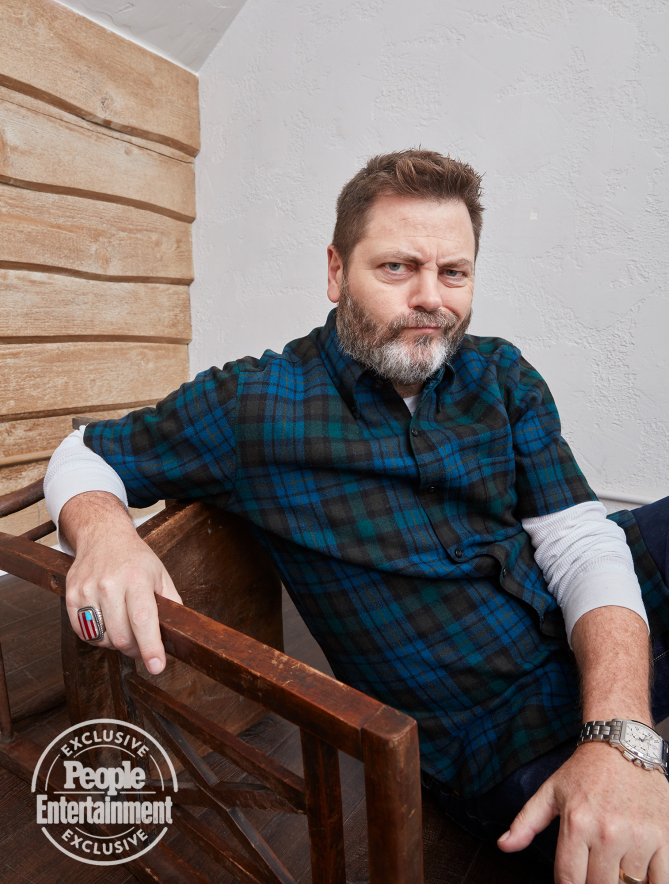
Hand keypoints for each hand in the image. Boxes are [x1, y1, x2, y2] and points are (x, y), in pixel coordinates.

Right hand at [62, 493, 182, 673]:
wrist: (103, 536)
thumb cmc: (135, 558)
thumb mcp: (160, 574)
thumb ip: (171, 602)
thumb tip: (180, 632)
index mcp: (137, 578)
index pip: (143, 620)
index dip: (150, 647)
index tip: (157, 666)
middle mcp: (110, 584)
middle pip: (121, 636)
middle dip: (135, 649)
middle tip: (142, 646)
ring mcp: (87, 590)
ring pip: (102, 639)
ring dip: (116, 644)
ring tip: (124, 629)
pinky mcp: (71, 596)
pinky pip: (83, 633)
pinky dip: (97, 637)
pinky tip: (107, 624)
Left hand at [498, 740, 668, 882]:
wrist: (622, 745)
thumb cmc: (586, 771)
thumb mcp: (550, 792)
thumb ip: (525, 822)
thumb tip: (504, 845)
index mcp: (576, 823)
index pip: (569, 880)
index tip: (573, 881)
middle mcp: (607, 832)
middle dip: (594, 883)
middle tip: (593, 870)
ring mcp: (638, 837)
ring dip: (622, 883)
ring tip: (615, 866)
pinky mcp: (664, 837)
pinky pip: (661, 881)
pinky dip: (651, 882)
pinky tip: (639, 872)